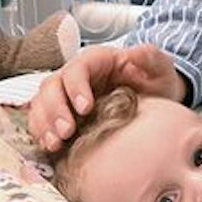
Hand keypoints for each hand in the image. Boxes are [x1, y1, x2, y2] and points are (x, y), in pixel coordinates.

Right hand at [27, 43, 187, 151]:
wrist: (156, 102)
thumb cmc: (155, 82)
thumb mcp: (160, 67)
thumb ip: (150, 57)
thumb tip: (132, 54)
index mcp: (97, 61)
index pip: (77, 68)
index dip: (76, 87)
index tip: (85, 108)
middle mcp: (75, 75)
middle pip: (52, 86)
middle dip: (54, 109)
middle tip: (66, 132)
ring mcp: (65, 95)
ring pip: (40, 103)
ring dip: (43, 123)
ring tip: (55, 144)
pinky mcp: (61, 113)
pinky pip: (41, 119)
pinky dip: (41, 133)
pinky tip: (49, 147)